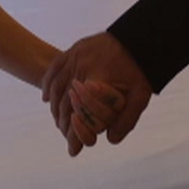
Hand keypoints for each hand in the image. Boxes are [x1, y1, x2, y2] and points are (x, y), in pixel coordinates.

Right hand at [40, 33, 152, 156]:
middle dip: (64, 124)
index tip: (74, 150)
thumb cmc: (141, 68)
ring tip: (59, 122)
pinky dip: (47, 84)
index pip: (78, 114)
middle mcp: (81, 69)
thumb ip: (126, 120)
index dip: (74, 135)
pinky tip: (46, 98)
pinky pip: (54, 67)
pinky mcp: (75, 49)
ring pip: (56, 87)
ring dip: (55, 108)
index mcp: (96, 81)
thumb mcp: (141, 96)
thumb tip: (110, 139)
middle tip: (68, 136)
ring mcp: (76, 57)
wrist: (141, 38)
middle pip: (64, 103)